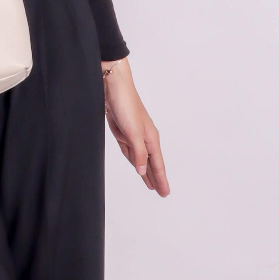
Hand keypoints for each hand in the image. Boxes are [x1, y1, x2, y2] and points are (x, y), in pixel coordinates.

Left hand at [101, 57, 169, 196]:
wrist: (113, 85)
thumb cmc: (126, 104)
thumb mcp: (132, 132)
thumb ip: (138, 153)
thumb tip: (142, 171)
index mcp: (150, 138)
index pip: (157, 164)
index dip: (161, 179)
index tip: (165, 193)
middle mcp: (144, 137)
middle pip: (151, 163)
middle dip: (156, 178)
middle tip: (161, 193)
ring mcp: (133, 133)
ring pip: (139, 157)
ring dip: (145, 170)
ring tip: (151, 184)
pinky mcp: (122, 129)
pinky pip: (129, 149)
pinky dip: (132, 158)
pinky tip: (135, 165)